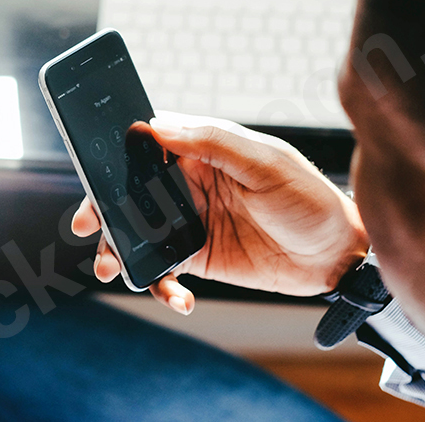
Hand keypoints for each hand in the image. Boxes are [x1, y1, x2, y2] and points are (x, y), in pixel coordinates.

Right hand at [72, 112, 368, 314]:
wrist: (337, 255)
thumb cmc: (309, 198)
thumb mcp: (266, 162)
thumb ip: (213, 143)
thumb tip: (157, 127)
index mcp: (204, 152)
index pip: (148, 145)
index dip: (115, 155)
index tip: (92, 169)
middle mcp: (190, 184)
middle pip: (131, 191)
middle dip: (102, 206)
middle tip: (87, 222)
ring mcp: (191, 222)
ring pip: (138, 232)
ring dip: (118, 249)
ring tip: (110, 267)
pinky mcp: (198, 258)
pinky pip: (164, 269)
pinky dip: (160, 284)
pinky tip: (177, 297)